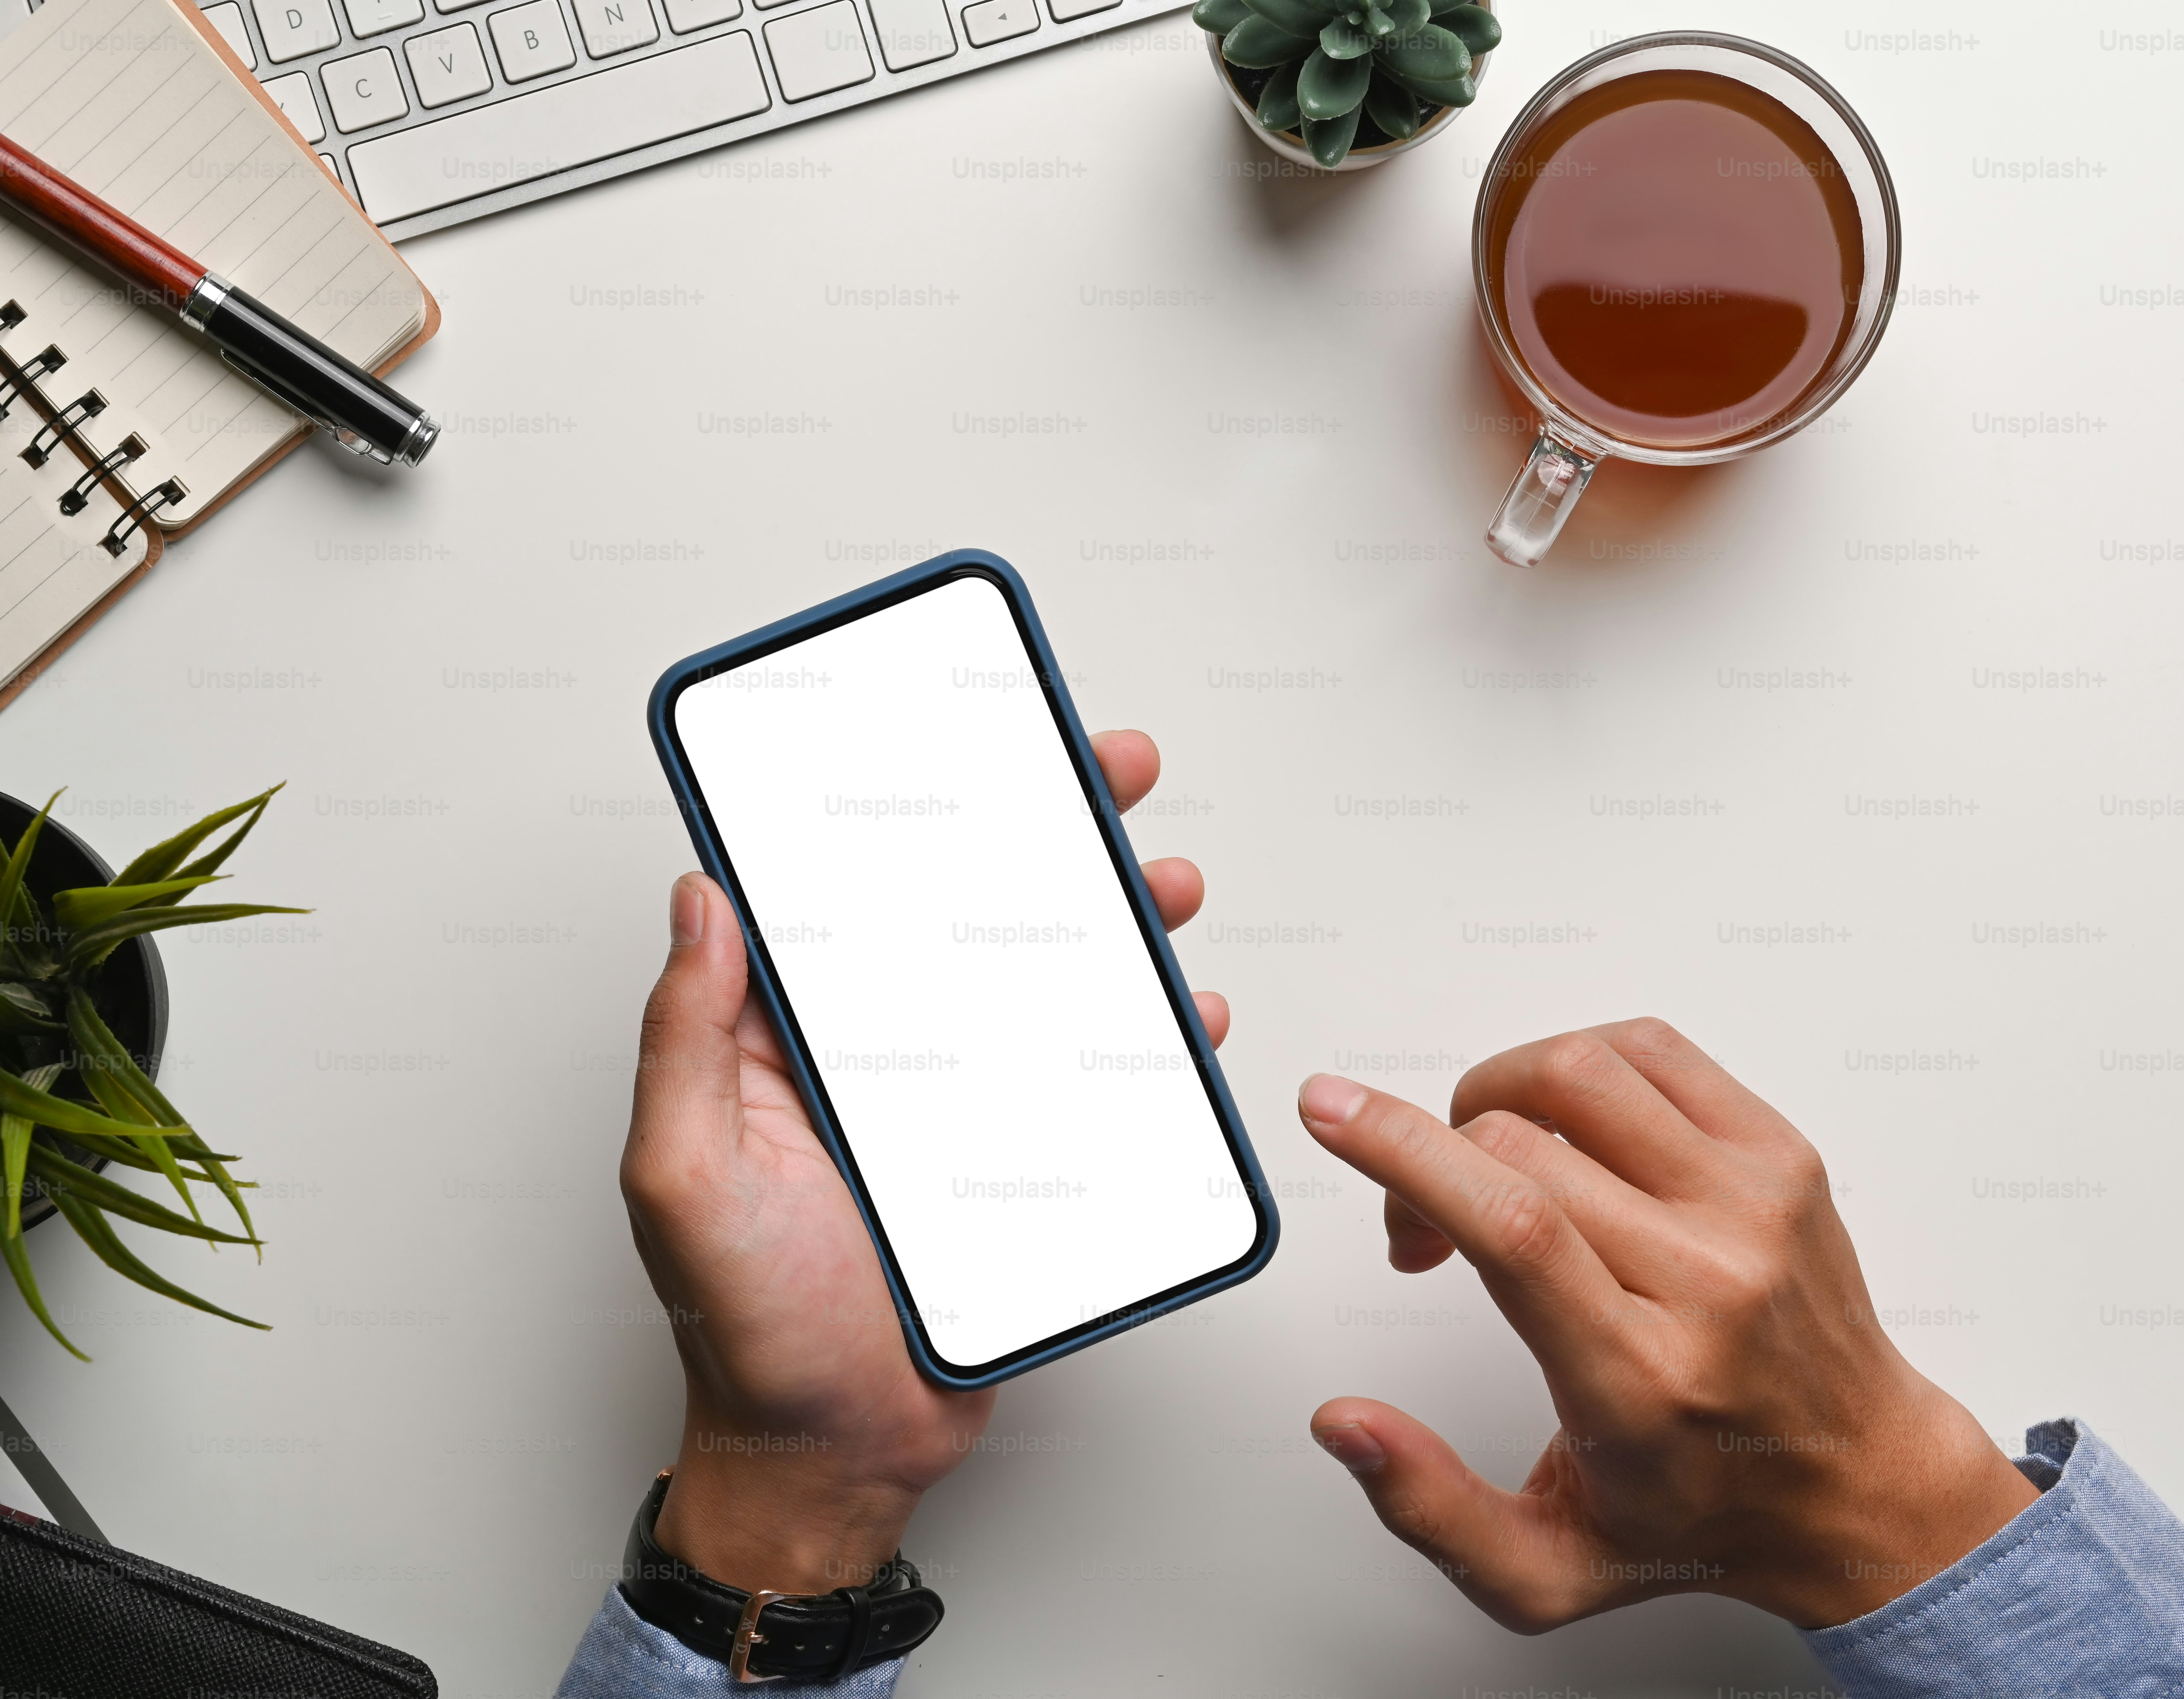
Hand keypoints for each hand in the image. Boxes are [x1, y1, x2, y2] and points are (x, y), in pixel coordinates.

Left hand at [621, 729, 1224, 1593]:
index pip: (849, 896)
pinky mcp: (1018, 1163)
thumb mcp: (683, 1177)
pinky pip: (1092, 1083)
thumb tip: (698, 901)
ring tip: (1165, 883)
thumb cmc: (746, 1334)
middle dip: (1047, 833)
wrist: (834, 1458)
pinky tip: (1182, 1011)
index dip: (905, 810)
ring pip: (1045, 986)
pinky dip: (1146, 1042)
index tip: (962, 741)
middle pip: (968, 916)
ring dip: (1113, 923)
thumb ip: (685, 1039)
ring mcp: (955, 1109)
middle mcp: (880, 1060)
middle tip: (1108, 773)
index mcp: (793, 1043)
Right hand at [1299, 1019, 2039, 1630]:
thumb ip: (1430, 1508)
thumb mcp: (1547, 1572)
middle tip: (1423, 1226)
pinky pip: (1651, 1052)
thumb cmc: (1706, 1512)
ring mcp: (1754, 1207)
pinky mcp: (1782, 1157)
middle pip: (1524, 1144)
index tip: (1332, 1111)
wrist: (1859, 1482)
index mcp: (1640, 1378)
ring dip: (1498, 1095)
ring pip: (1583, 1072)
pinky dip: (1577, 1068)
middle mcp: (1708, 1282)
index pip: (1511, 1225)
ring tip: (1492, 1161)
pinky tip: (1563, 1128)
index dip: (1405, 1152)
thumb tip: (1343, 1426)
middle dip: (1429, 1157)